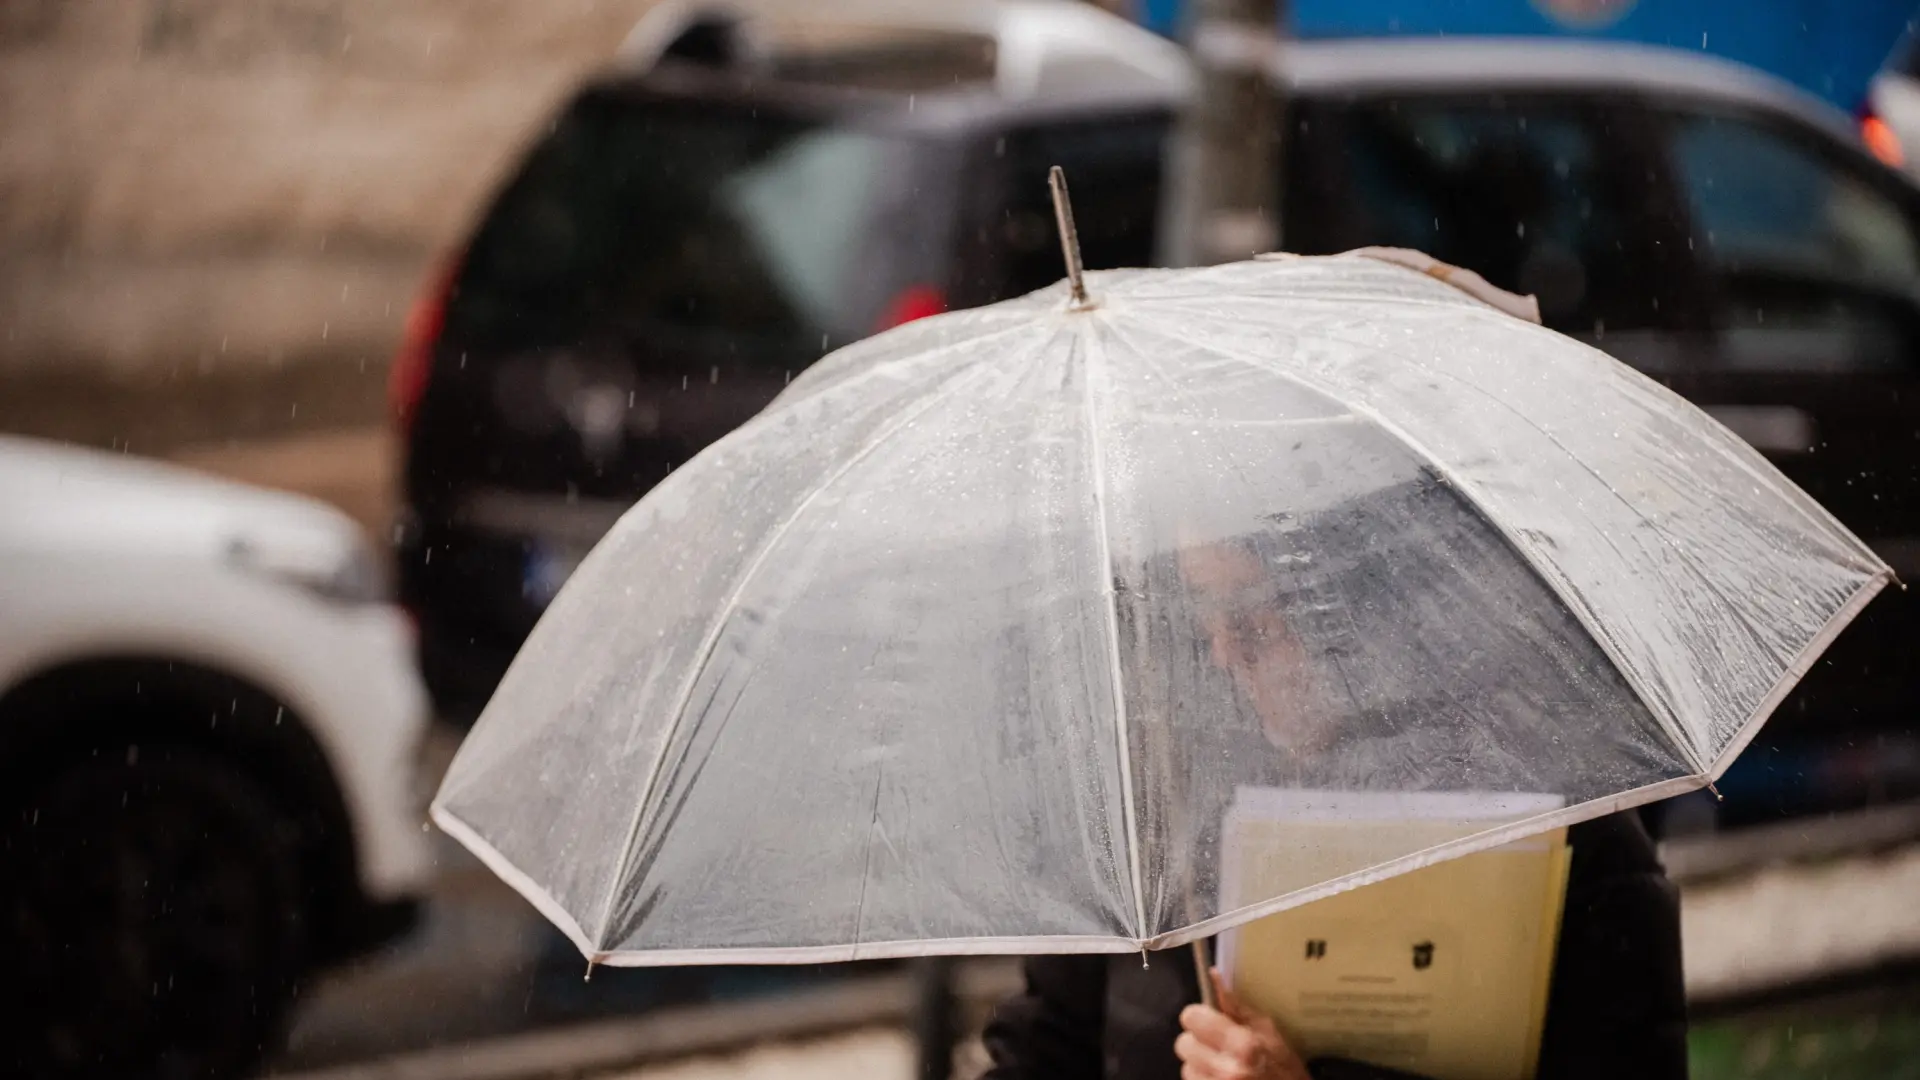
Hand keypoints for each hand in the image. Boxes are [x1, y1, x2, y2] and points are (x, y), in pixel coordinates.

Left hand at [1175, 967, 1310, 1079]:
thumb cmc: (1285, 1069)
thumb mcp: (1269, 1033)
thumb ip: (1237, 1007)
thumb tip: (1214, 976)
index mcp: (1243, 1045)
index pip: (1192, 1017)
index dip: (1199, 1016)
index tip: (1208, 1019)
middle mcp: (1226, 1070)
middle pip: (1183, 1044)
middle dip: (1198, 1042)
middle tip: (1217, 1046)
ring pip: (1186, 1067)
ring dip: (1200, 1065)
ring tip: (1221, 1066)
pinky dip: (1204, 1079)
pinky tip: (1220, 1078)